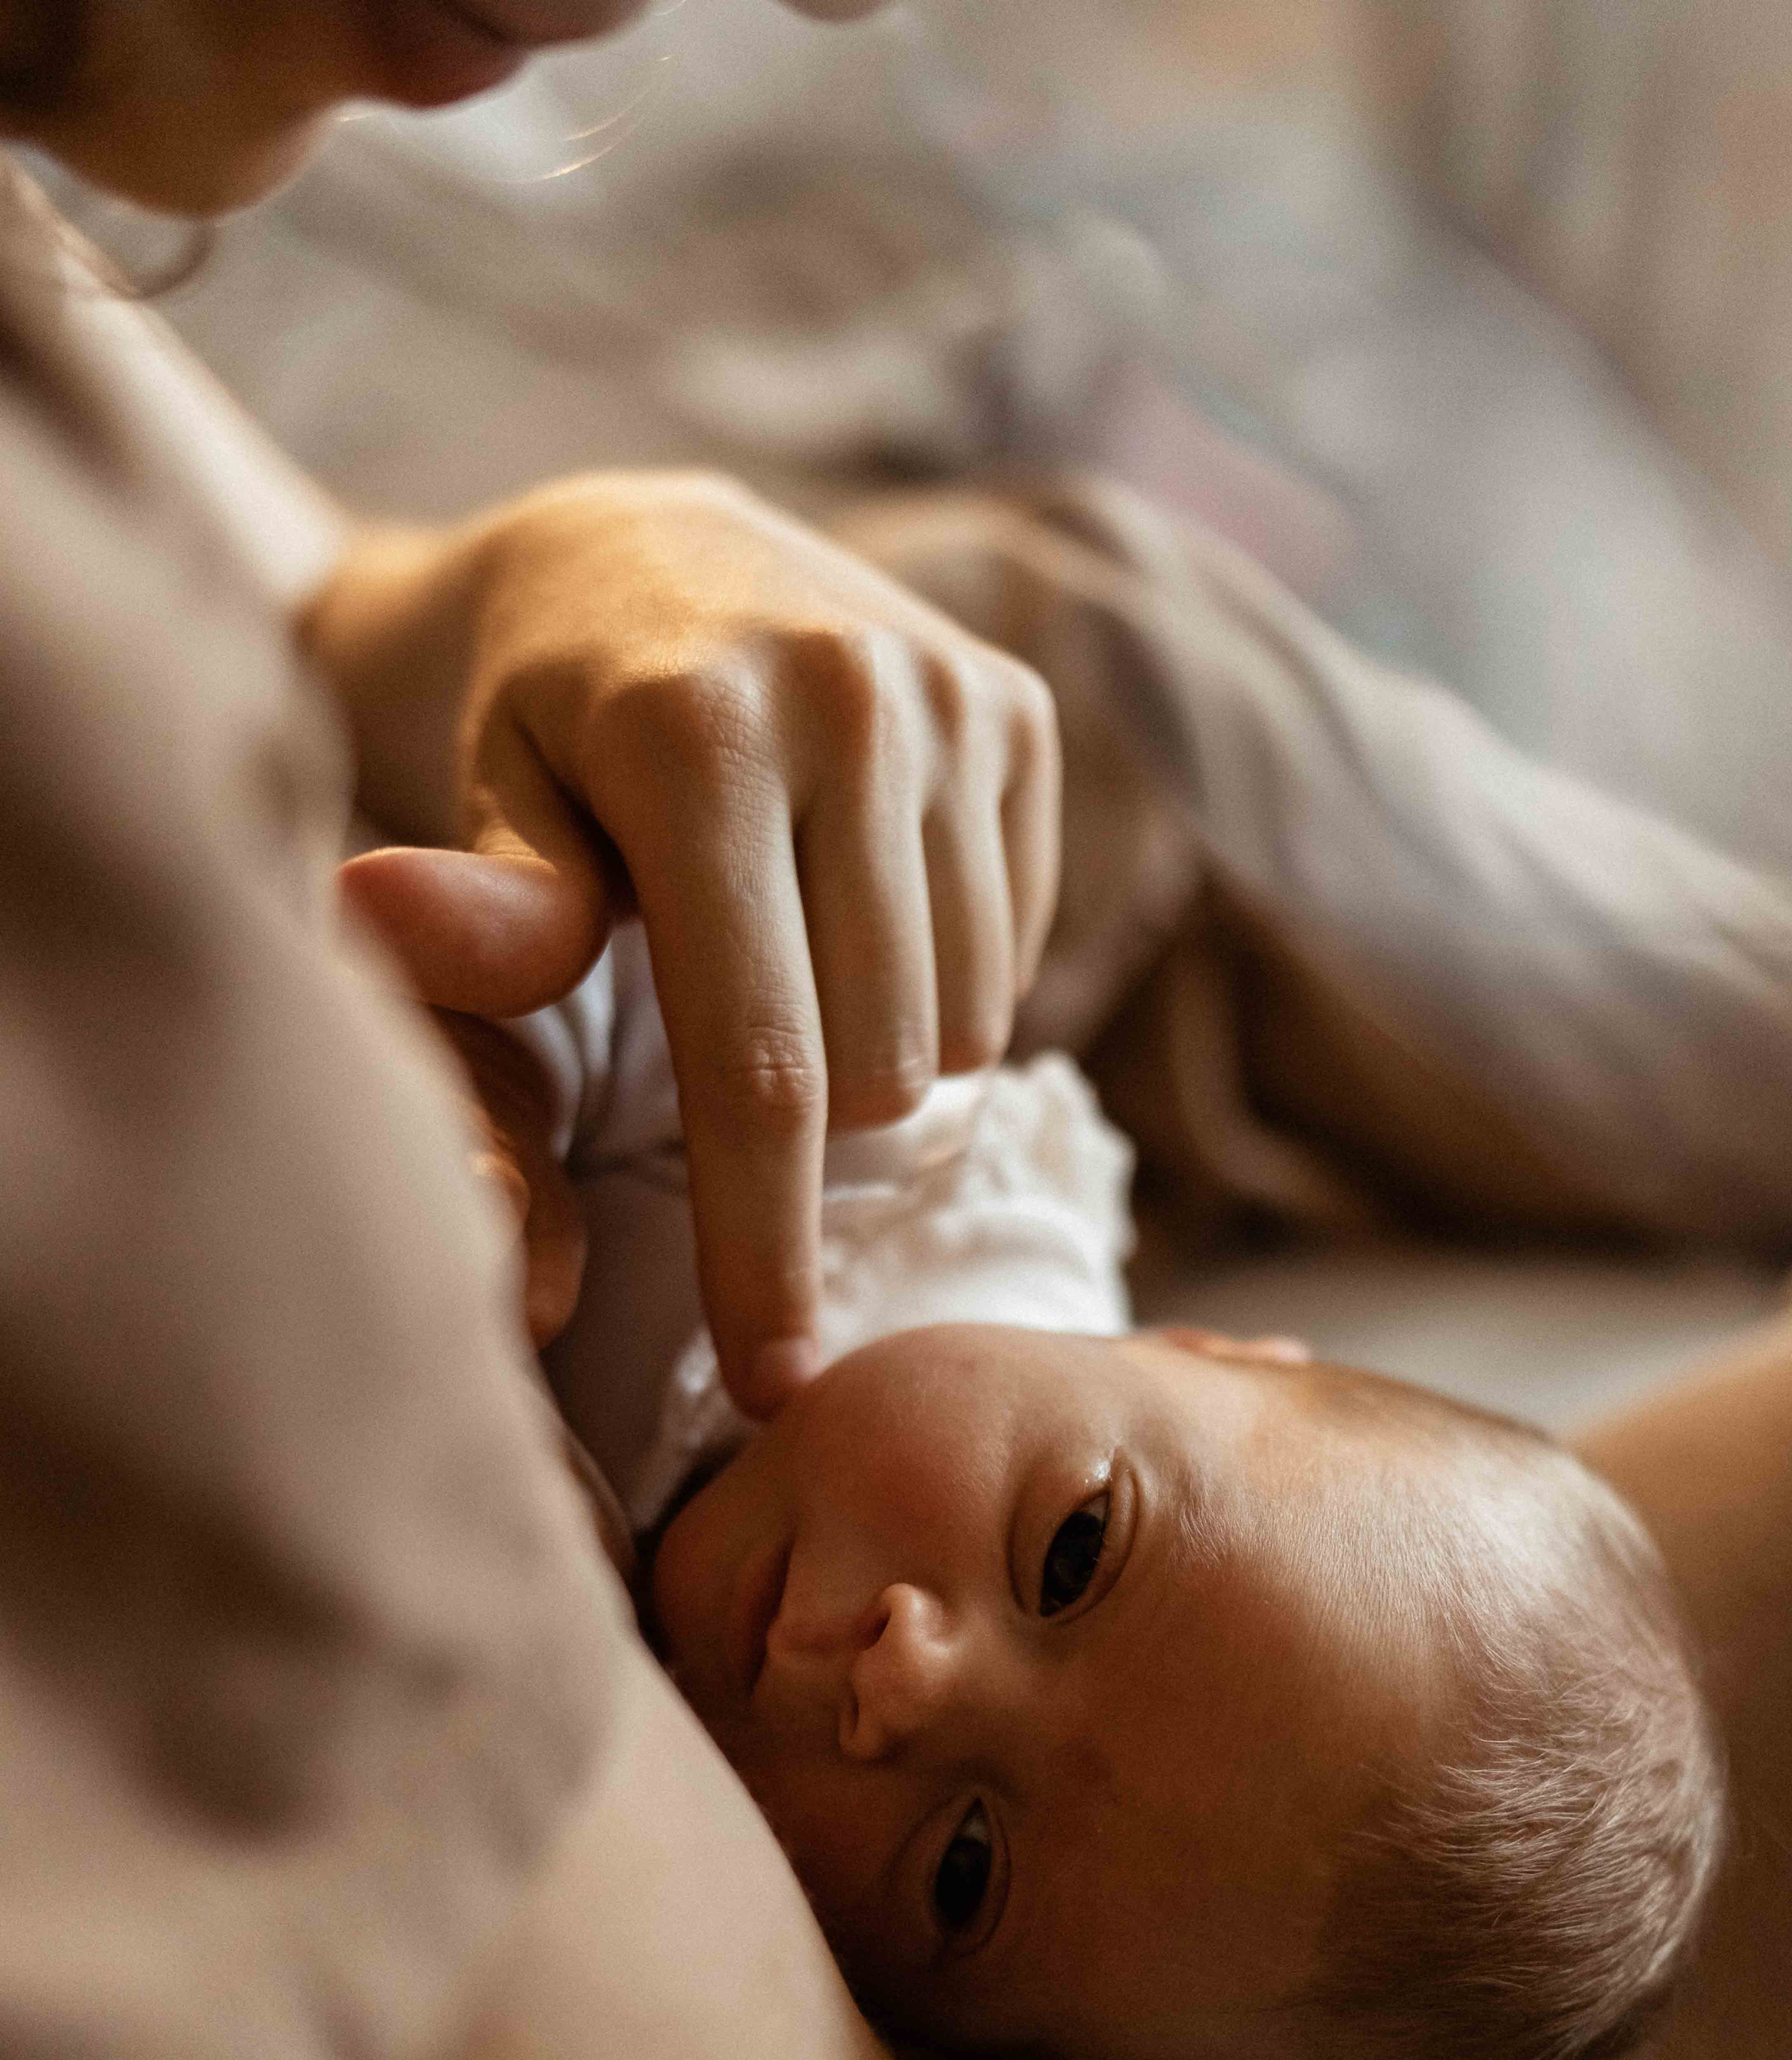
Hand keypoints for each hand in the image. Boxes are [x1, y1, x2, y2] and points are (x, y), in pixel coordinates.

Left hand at [313, 472, 1061, 1414]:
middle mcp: (854, 700)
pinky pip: (1013, 953)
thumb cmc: (532, 718)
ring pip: (963, 1025)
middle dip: (811, 1138)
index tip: (775, 1384)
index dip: (767, 1250)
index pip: (762, 1066)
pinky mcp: (1019, 712)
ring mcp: (953, 700)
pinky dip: (941, 986)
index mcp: (702, 737)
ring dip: (881, 1062)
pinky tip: (854, 920)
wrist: (644, 548)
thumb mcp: (481, 804)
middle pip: (879, 1070)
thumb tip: (377, 916)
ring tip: (788, 984)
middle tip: (731, 1083)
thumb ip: (487, 905)